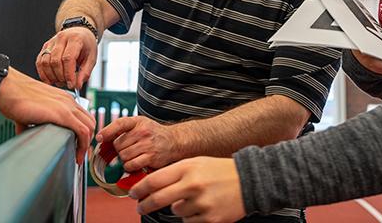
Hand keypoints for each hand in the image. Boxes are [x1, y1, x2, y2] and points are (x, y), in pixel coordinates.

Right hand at [0, 67, 95, 163]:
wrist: (7, 87)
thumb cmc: (14, 96)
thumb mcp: (30, 110)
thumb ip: (32, 122)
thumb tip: (26, 135)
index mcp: (62, 98)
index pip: (82, 116)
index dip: (82, 133)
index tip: (77, 146)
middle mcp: (67, 101)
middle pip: (90, 122)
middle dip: (87, 140)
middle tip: (79, 153)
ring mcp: (66, 106)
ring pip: (89, 127)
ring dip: (85, 145)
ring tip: (77, 156)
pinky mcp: (62, 114)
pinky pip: (82, 131)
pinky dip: (82, 146)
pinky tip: (75, 155)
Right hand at [36, 27, 97, 89]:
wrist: (80, 32)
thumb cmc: (86, 45)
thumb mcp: (92, 58)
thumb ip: (85, 72)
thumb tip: (77, 86)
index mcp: (75, 39)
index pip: (68, 58)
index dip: (68, 74)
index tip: (71, 84)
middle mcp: (61, 38)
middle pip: (55, 61)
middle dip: (60, 76)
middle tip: (67, 83)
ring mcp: (51, 42)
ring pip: (45, 62)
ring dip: (51, 76)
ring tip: (60, 81)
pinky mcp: (45, 47)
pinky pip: (39, 61)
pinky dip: (43, 73)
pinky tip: (50, 80)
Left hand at [97, 116, 181, 171]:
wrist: (174, 141)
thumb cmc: (153, 133)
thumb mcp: (140, 123)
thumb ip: (124, 128)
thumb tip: (102, 137)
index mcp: (138, 121)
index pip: (119, 124)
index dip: (107, 131)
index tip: (98, 138)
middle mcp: (142, 131)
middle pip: (118, 145)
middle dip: (119, 150)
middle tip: (127, 150)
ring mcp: (147, 145)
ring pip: (123, 156)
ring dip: (124, 159)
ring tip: (132, 156)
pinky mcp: (151, 158)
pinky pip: (131, 165)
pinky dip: (129, 167)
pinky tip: (135, 163)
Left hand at [130, 157, 245, 222]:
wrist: (248, 180)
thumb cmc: (219, 171)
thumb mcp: (195, 163)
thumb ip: (174, 173)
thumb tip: (151, 185)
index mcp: (187, 168)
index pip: (154, 180)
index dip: (139, 188)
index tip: (133, 193)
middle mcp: (193, 185)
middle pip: (158, 199)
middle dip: (145, 205)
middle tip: (141, 206)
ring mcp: (201, 203)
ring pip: (175, 211)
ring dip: (178, 208)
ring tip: (194, 199)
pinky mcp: (210, 219)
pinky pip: (189, 221)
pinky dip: (192, 216)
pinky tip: (203, 207)